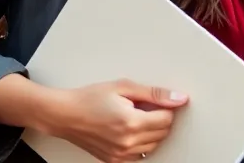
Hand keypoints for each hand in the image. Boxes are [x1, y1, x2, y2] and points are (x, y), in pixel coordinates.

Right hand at [43, 80, 187, 162]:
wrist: (64, 115)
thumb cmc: (90, 98)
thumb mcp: (124, 87)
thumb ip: (155, 94)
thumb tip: (179, 98)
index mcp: (131, 122)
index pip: (167, 119)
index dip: (167, 108)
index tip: (158, 101)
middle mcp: (127, 142)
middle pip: (163, 133)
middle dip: (160, 119)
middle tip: (145, 107)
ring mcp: (120, 154)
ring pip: (153, 146)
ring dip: (152, 132)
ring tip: (136, 117)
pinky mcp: (113, 160)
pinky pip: (139, 156)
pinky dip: (141, 144)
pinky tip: (131, 130)